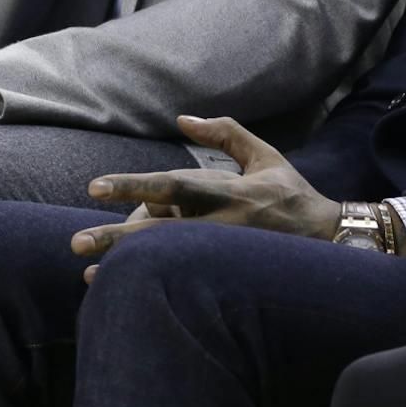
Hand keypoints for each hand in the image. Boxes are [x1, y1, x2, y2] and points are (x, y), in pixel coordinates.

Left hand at [68, 115, 337, 282]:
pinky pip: (180, 281)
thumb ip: (225, 132)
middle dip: (116, 237)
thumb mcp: (264, 155)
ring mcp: (222, 256)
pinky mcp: (225, 278)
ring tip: (88, 273)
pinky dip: (150, 284)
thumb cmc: (290, 193)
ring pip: (166, 262)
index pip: (173, 184)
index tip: (96, 187)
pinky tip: (120, 289)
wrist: (330, 242)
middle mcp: (221, 225)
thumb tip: (183, 118)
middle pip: (160, 232)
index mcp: (228, 191)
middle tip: (75, 242)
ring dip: (126, 268)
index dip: (133, 185)